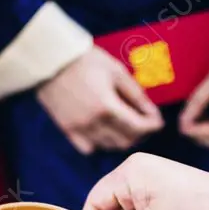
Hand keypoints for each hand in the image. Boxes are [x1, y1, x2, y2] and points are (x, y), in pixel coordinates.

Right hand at [37, 47, 163, 154]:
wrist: (50, 60)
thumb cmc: (85, 61)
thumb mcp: (116, 71)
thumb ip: (135, 94)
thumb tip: (151, 112)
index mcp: (107, 107)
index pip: (139, 127)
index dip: (153, 125)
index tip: (158, 120)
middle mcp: (93, 123)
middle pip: (125, 141)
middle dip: (140, 134)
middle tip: (144, 122)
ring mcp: (78, 129)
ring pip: (108, 147)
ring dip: (122, 139)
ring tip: (127, 125)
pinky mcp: (67, 130)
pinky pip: (89, 148)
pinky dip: (101, 144)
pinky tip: (104, 131)